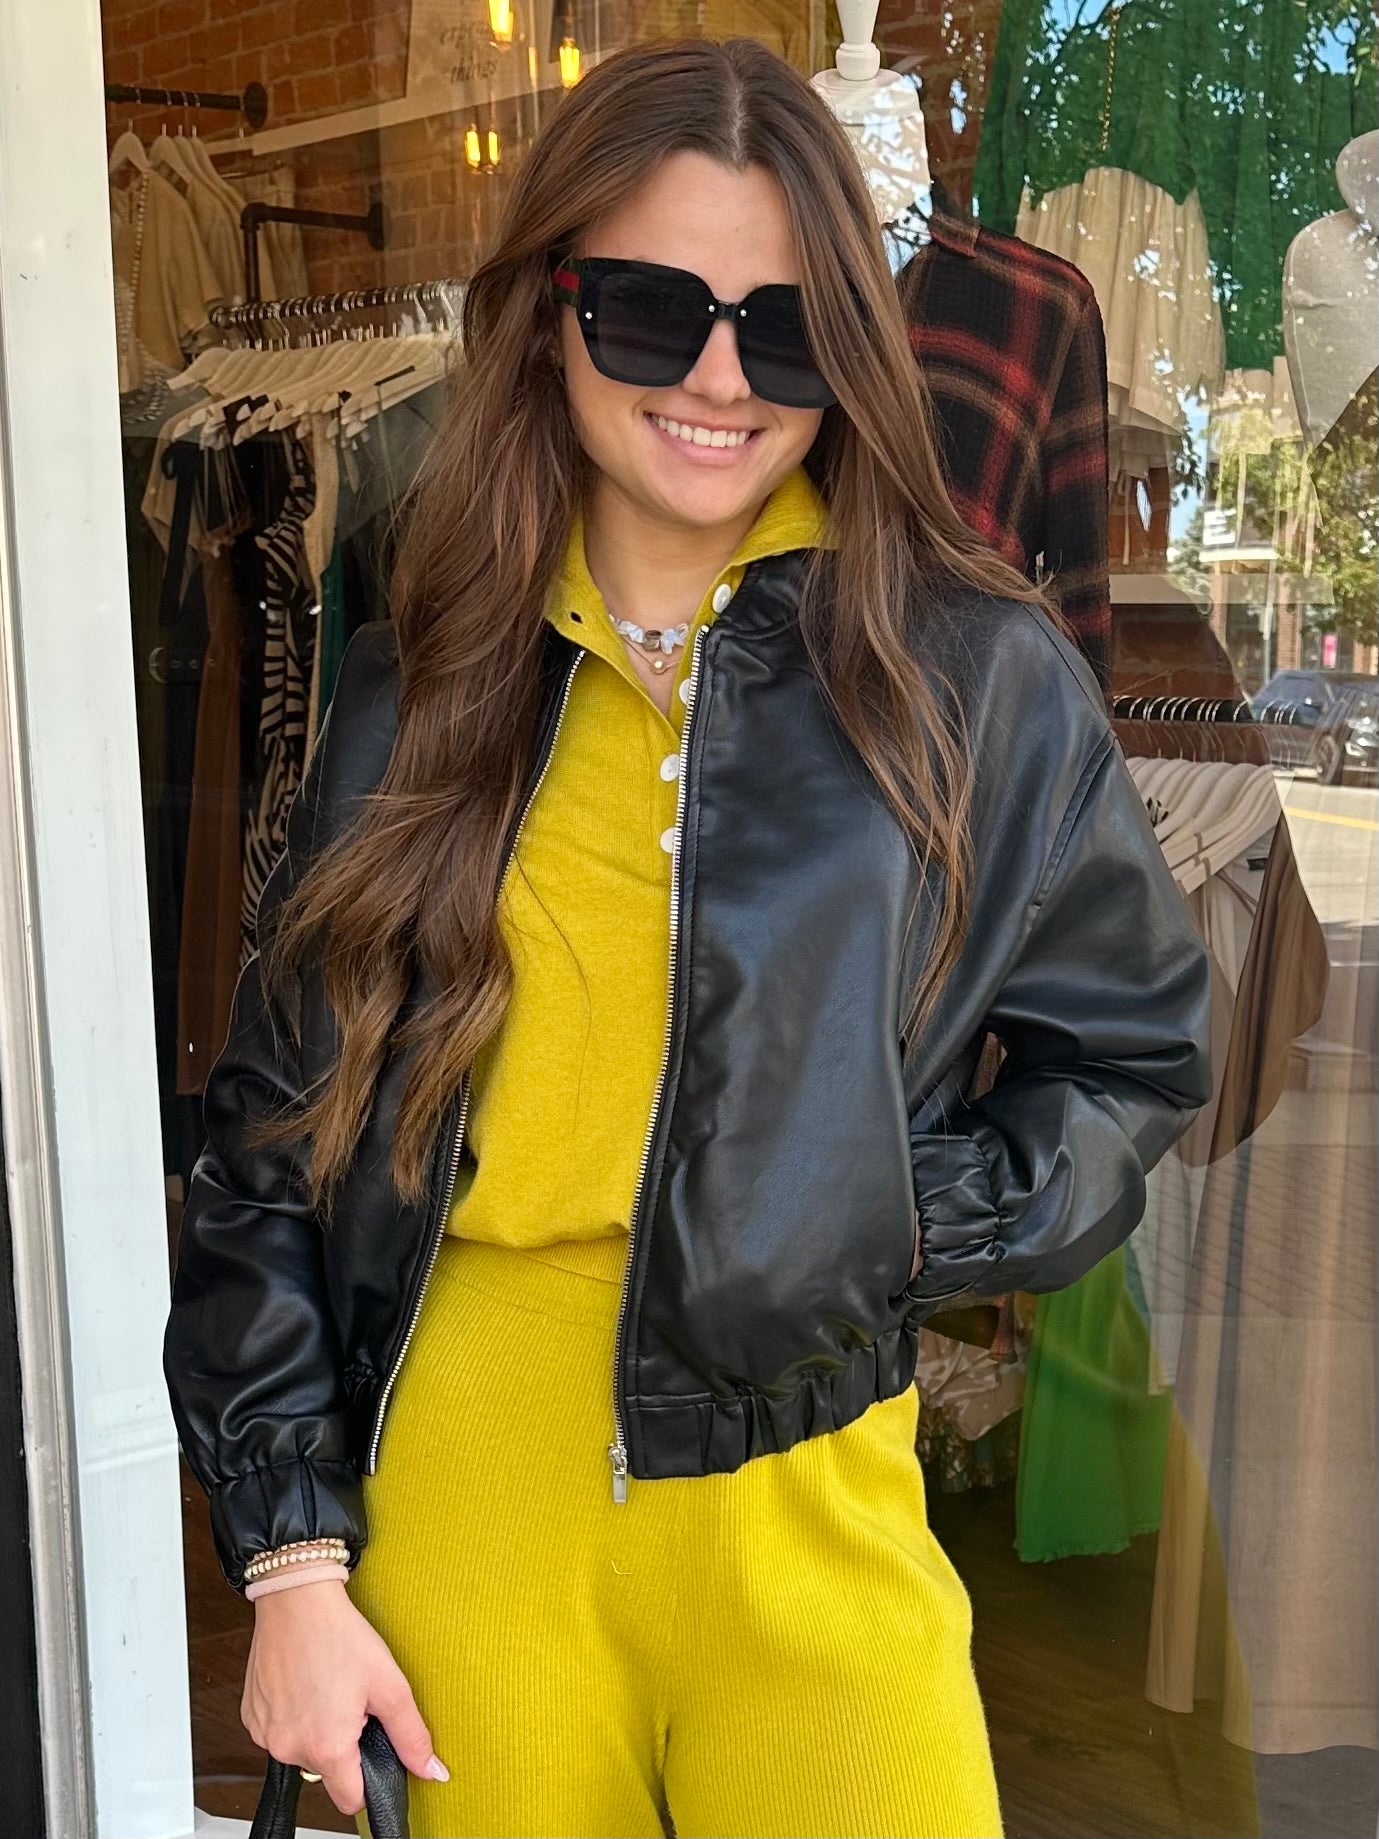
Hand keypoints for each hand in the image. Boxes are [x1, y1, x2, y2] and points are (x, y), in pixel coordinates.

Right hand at [242, 1578, 448, 1815]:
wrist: (296, 1598)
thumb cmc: (340, 1635)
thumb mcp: (389, 1684)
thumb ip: (411, 1735)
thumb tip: (432, 1771)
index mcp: (327, 1748)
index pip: (351, 1800)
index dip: (368, 1780)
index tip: (372, 1750)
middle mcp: (289, 1749)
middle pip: (327, 1772)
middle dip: (342, 1745)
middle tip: (350, 1702)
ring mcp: (265, 1735)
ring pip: (302, 1751)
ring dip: (316, 1731)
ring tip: (326, 1687)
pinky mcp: (251, 1717)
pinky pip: (279, 1732)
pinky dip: (293, 1717)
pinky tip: (304, 1684)